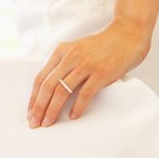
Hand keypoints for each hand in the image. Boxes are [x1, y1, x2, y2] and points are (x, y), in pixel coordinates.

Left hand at [27, 19, 152, 127]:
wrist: (127, 34)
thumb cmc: (103, 45)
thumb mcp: (78, 49)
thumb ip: (65, 64)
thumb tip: (53, 89)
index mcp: (62, 51)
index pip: (41, 77)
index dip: (34, 97)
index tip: (30, 112)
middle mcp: (71, 57)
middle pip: (48, 86)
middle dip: (39, 107)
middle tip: (35, 122)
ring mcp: (85, 65)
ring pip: (62, 91)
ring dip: (53, 109)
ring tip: (49, 122)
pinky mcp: (101, 73)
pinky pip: (85, 93)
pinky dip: (77, 107)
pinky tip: (73, 116)